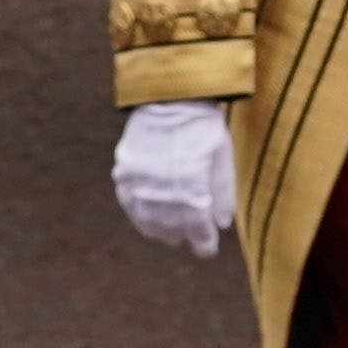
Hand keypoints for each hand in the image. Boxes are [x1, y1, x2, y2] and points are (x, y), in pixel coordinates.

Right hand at [108, 97, 235, 256]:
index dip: (204, 243)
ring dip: (162, 230)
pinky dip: (140, 216)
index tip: (208, 250)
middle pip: (173, 227)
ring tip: (171, 234)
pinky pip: (130, 204)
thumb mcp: (221, 156)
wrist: (168, 97)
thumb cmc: (201, 126)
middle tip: (192, 238)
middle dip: (184, 235)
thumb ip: (223, 193)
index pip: (198, 229)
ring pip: (149, 220)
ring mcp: (140, 184)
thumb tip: (222, 224)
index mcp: (192, 189)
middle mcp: (163, 192)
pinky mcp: (124, 173)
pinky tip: (149, 219)